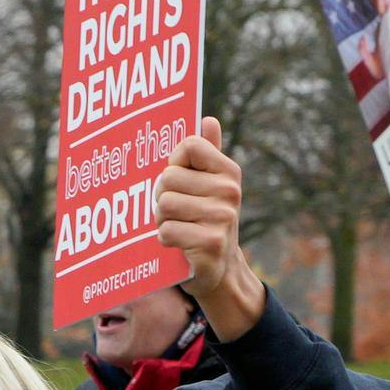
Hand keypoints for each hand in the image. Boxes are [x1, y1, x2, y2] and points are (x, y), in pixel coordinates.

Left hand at [154, 116, 265, 338]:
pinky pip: (166, 231)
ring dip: (161, 220)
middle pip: (168, 178)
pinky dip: (164, 239)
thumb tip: (208, 119)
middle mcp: (229, 192)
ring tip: (176, 227)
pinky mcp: (210, 244)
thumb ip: (206, 154)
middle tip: (174, 212)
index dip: (173, 163)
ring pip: (164, 205)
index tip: (179, 180)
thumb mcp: (209, 186)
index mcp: (228, 172)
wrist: (218, 270)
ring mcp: (222, 218)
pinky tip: (177, 244)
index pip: (187, 146)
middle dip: (161, 197)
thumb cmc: (205, 221)